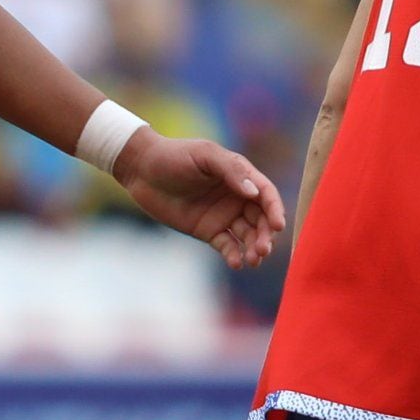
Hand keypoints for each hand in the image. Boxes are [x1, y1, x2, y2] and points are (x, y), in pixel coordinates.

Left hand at [115, 131, 286, 269]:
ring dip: (254, 248)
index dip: (275, 209)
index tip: (277, 225)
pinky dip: (233, 255)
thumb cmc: (174, 156)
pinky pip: (227, 246)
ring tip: (253, 259)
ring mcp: (223, 215)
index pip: (265, 194)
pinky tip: (235, 263)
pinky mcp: (208, 231)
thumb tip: (254, 193)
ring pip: (248, 235)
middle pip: (261, 219)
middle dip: (266, 235)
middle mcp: (236, 197)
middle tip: (263, 249)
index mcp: (240, 176)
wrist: (141, 170)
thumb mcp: (204, 155)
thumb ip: (231, 170)